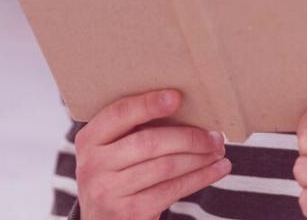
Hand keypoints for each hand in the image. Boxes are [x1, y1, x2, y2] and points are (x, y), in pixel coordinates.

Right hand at [75, 89, 231, 219]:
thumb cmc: (115, 175)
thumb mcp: (110, 150)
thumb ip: (133, 130)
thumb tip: (184, 108)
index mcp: (89, 139)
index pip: (120, 114)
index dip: (149, 104)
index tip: (177, 97)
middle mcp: (93, 164)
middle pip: (149, 142)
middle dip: (188, 137)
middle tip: (214, 135)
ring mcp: (110, 191)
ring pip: (165, 166)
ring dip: (199, 157)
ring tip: (218, 150)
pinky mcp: (130, 212)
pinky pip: (172, 190)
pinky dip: (200, 178)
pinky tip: (217, 169)